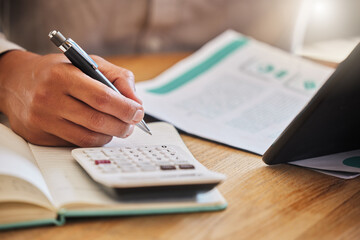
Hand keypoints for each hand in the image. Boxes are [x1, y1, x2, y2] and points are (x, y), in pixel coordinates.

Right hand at [0, 50, 143, 146]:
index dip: (125, 108)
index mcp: (63, 75)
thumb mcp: (89, 63)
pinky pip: (75, 144)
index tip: (138, 112)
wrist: (16, 81)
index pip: (102, 97)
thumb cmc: (58, 71)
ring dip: (110, 135)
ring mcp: (42, 120)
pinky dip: (93, 139)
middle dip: (122, 125)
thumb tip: (136, 101)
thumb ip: (118, 77)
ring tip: (118, 127)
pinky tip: (98, 131)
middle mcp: (49, 98)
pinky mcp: (39, 136)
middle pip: (97, 121)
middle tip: (131, 124)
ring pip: (88, 137)